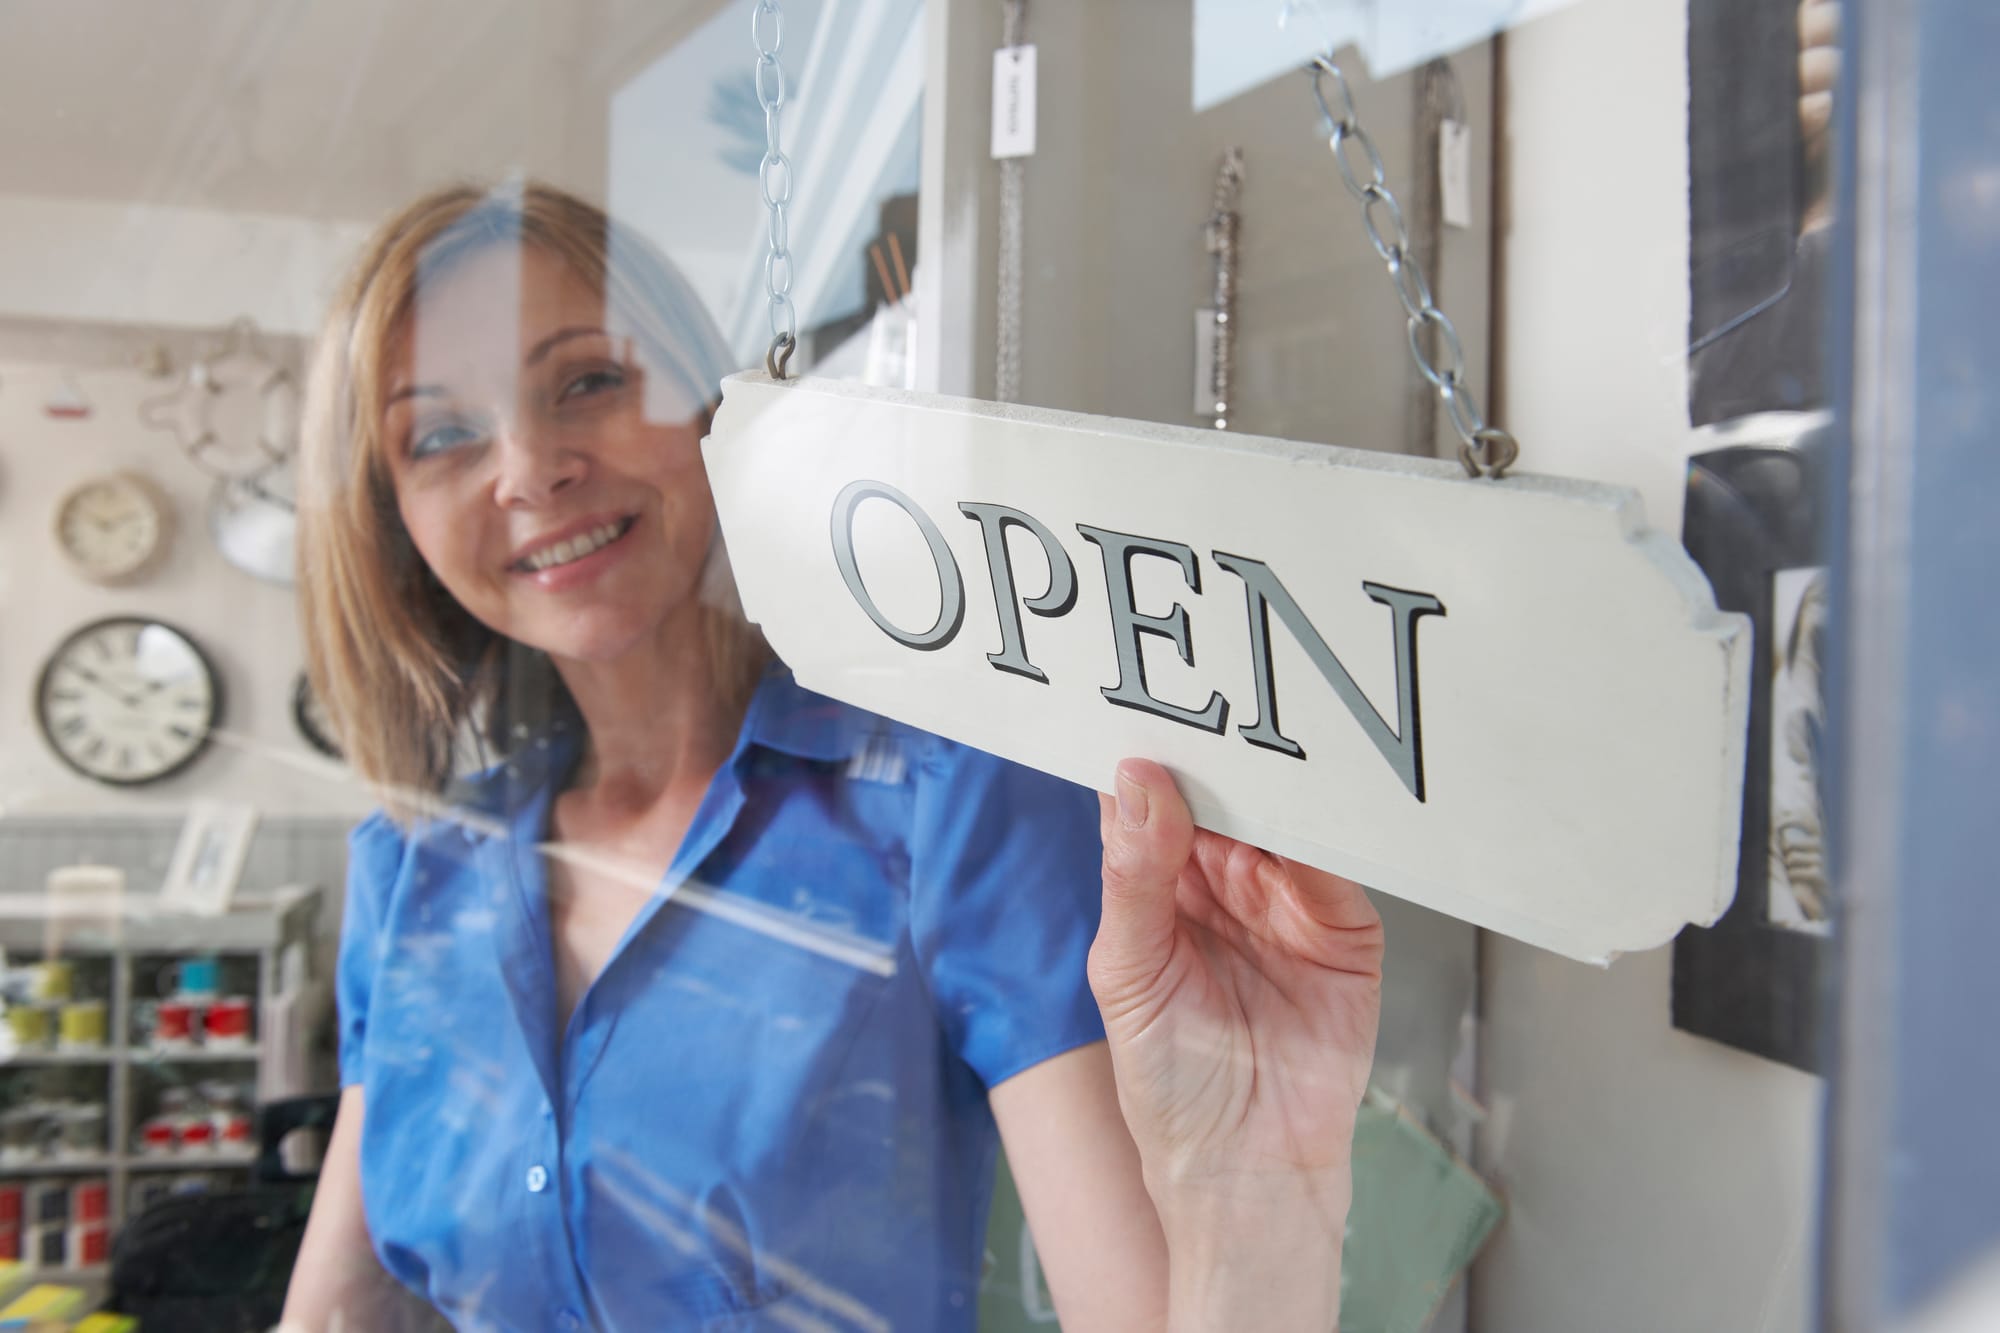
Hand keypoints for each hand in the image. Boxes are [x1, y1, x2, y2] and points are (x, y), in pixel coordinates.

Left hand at [1088, 758, 1381, 1322]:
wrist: (1246, 1170)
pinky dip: (1325, 836)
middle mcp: (1223, 885)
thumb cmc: (1171, 1084)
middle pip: (1221, 798)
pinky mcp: (1344, 931)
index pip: (1152, 804)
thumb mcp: (1128, 973)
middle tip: (1207, 706)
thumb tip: (1136, 781)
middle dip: (1214, 758)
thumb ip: (1134, 877)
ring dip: (1270, 789)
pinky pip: (1336, 867)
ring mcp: (1286, 904)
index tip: (1137, 703)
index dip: (1146, 757)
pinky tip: (1307, 810)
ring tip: (1256, 749)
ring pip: (1280, 821)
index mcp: (1160, 890)